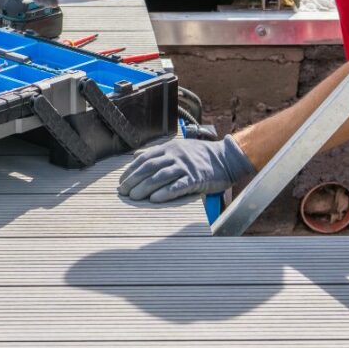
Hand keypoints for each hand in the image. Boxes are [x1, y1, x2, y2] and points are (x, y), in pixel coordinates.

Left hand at [117, 135, 255, 202]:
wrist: (226, 158)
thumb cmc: (200, 155)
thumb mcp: (177, 147)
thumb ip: (156, 152)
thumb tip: (135, 156)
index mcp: (169, 148)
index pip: (144, 158)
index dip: (131, 170)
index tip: (122, 181)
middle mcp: (175, 155)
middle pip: (149, 168)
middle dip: (134, 180)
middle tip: (123, 191)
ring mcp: (185, 166)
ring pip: (160, 177)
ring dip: (145, 187)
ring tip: (134, 197)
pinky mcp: (195, 178)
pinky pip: (178, 186)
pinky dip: (165, 193)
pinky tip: (155, 199)